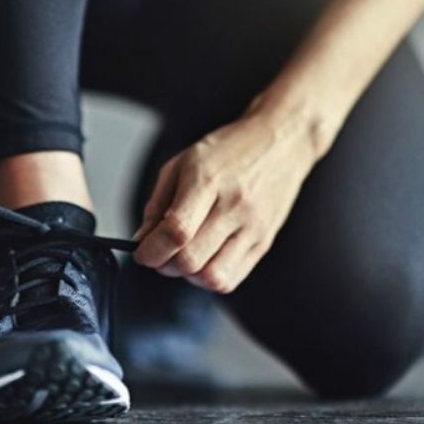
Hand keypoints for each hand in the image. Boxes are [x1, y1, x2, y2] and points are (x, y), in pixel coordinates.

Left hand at [132, 109, 320, 292]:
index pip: (176, 230)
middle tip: (160, 254)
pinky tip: (205, 259)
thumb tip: (142, 241)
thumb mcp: (183, 163)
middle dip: (164, 265)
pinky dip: (210, 278)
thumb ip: (158, 203)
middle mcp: (234, 206)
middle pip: (191, 259)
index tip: (142, 253)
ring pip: (212, 277)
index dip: (151, 250)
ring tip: (184, 257)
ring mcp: (253, 228)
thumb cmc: (230, 150)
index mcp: (209, 180)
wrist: (281, 144)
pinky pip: (232, 279)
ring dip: (189, 276)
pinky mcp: (264, 242)